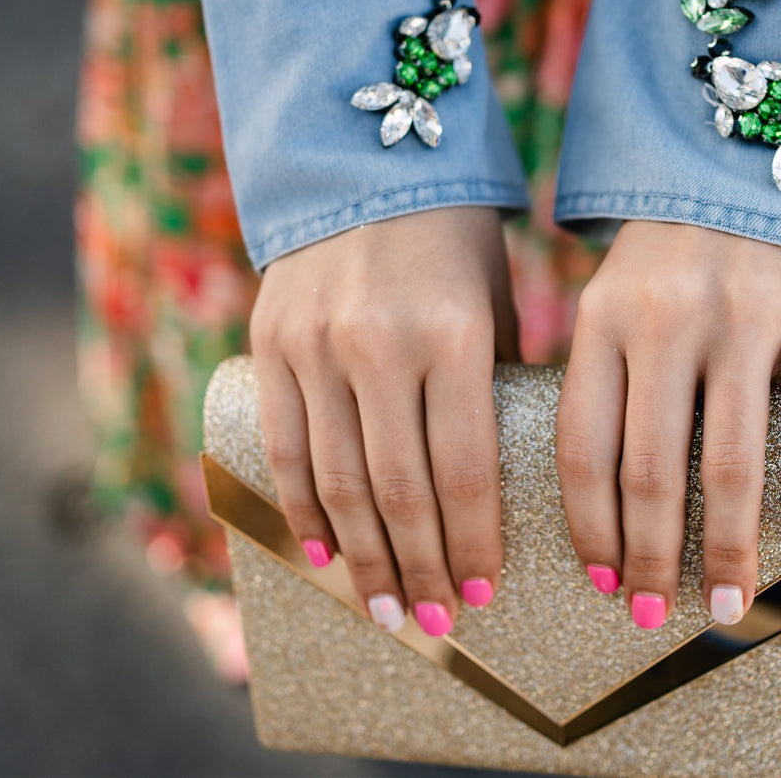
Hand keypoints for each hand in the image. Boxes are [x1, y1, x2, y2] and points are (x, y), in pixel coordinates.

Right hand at [249, 207, 517, 636]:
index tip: (482, 596)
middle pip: (398, 490)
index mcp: (453, 332)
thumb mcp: (495, 298)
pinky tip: (320, 553)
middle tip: (435, 623)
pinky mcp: (269, 343)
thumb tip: (510, 480)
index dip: (471, 543)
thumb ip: (497, 383)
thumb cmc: (455, 239)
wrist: (365, 157)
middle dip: (420, 568)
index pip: (463, 469)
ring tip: (383, 609)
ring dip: (362, 558)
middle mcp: (379, 343)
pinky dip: (300, 509)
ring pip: (336, 482)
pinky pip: (284, 447)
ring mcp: (315, 346)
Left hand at [555, 221, 780, 627]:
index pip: (583, 448)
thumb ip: (605, 380)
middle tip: (656, 617)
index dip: (591, 529)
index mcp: (602, 318)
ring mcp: (747, 313)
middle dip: (652, 560)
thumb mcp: (612, 299)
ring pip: (732, 462)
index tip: (603, 583)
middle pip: (652, 471)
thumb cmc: (670, 254)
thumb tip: (603, 508)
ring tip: (725, 602)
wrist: (748, 154)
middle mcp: (669, 317)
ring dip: (727, 548)